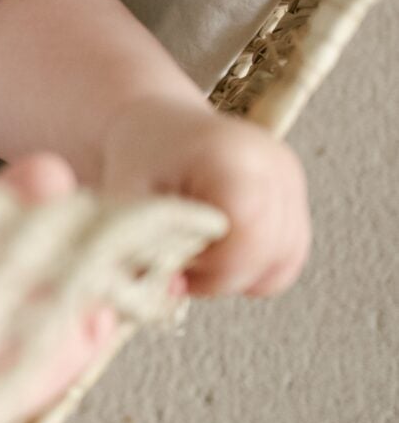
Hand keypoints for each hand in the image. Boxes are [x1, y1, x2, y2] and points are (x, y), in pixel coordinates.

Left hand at [98, 93, 310, 298]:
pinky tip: (217, 251)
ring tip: (195, 252)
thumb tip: (168, 296)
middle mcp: (273, 165)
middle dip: (220, 274)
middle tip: (179, 261)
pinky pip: (288, 258)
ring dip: (237, 274)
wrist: (158, 126)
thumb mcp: (128, 198)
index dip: (212, 265)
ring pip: (282, 262)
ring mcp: (291, 180)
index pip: (248, 236)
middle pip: (268, 254)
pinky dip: (253, 268)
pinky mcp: (296, 196)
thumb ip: (146, 247)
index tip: (175, 261)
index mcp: (230, 158)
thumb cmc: (140, 157)